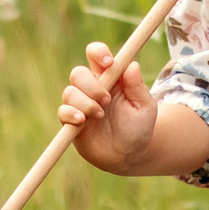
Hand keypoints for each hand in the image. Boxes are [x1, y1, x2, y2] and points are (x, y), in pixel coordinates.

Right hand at [59, 42, 159, 174]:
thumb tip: (131, 64)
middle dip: (91, 85)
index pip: (96, 54)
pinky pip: (63, 111)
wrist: (128, 156)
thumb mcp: (145, 107)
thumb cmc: (138, 128)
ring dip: (85, 103)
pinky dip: (70, 114)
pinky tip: (82, 121)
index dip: (98, 53)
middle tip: (106, 100)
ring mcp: (80, 105)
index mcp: (110, 78)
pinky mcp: (71, 122)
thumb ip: (137, 86)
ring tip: (100, 116)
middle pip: (78, 72)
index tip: (109, 63)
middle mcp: (92, 89)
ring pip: (70, 92)